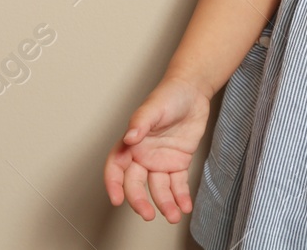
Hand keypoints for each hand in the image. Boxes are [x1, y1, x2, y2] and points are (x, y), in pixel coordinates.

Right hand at [104, 75, 211, 222]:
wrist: (193, 91)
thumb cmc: (169, 95)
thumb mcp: (153, 106)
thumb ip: (140, 122)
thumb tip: (128, 138)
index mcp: (131, 143)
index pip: (116, 167)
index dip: (113, 184)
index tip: (116, 199)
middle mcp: (143, 155)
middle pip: (136, 183)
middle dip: (140, 200)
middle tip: (148, 214)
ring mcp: (161, 160)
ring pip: (159, 188)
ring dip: (164, 203)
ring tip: (173, 215)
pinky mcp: (178, 162)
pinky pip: (178, 183)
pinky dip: (181, 196)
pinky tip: (185, 206)